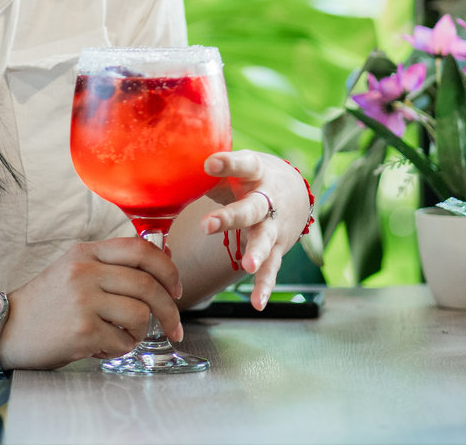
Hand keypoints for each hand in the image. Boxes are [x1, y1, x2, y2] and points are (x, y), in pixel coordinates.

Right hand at [0, 238, 182, 370]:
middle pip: (148, 285)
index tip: (177, 289)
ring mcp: (83, 300)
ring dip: (141, 332)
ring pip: (141, 314)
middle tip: (175, 327)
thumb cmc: (45, 304)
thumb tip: (163, 263)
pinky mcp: (82, 331)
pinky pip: (123, 342)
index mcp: (86, 253)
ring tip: (123, 336)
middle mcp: (85, 272)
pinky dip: (121, 349)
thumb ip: (111, 266)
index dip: (168, 270)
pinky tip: (103, 348)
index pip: (141, 250)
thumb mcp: (74, 271)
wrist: (4, 329)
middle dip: (170, 310)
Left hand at [198, 151, 306, 309]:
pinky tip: (257, 303)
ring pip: (265, 240)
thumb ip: (210, 175)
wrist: (297, 192)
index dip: (228, 164)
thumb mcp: (237, 168)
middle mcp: (267, 200)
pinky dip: (265, 286)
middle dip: (230, 218)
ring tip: (247, 266)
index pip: (243, 165)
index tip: (209, 163)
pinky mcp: (278, 248)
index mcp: (255, 173)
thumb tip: (168, 175)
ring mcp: (274, 226)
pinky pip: (271, 268)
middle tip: (208, 225)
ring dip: (256, 253)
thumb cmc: (252, 178)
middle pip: (250, 208)